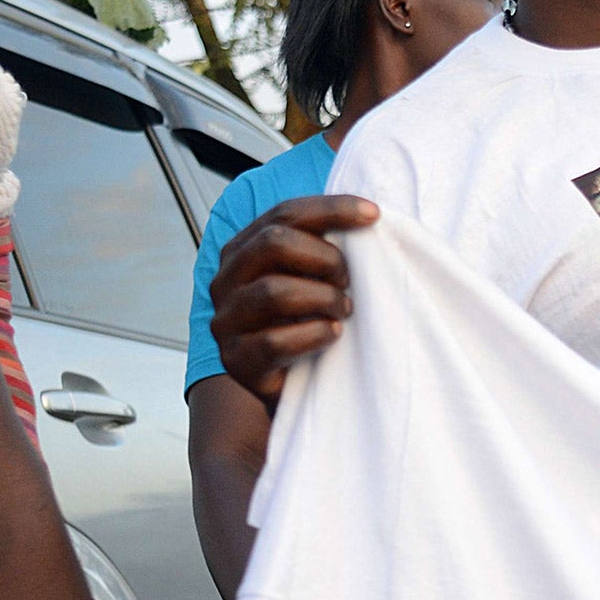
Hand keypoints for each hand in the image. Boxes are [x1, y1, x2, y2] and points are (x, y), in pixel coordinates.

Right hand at [210, 195, 377, 407]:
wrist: (299, 389)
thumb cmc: (312, 324)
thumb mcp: (316, 277)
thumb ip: (324, 246)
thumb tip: (369, 213)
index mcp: (242, 250)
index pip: (284, 214)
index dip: (331, 210)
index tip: (374, 215)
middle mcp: (225, 281)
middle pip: (272, 244)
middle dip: (325, 258)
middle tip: (350, 280)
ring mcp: (225, 322)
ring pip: (273, 292)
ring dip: (324, 298)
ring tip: (344, 310)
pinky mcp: (236, 361)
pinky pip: (274, 341)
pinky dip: (314, 335)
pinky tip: (334, 334)